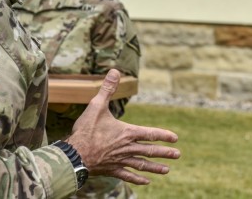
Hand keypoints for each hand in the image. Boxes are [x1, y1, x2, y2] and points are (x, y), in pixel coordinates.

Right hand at [67, 69, 179, 184]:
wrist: (74, 155)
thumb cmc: (85, 130)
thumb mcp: (97, 105)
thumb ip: (108, 89)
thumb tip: (115, 71)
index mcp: (127, 133)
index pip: (150, 134)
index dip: (163, 135)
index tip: (175, 138)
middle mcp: (126, 148)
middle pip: (150, 151)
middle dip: (165, 153)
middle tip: (178, 154)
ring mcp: (120, 161)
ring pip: (141, 165)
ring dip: (155, 167)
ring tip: (167, 170)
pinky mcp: (111, 170)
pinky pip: (127, 175)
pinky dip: (137, 178)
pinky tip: (145, 181)